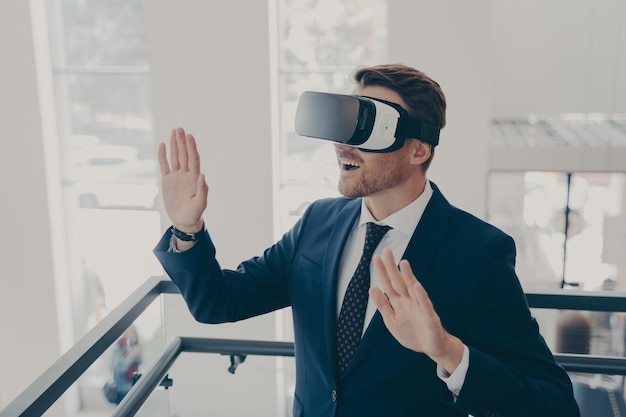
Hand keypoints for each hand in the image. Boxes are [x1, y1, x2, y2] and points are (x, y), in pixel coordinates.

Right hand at [157, 127, 207, 232]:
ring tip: (174, 131)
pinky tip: (162, 145)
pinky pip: (164, 165)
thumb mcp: (200, 204)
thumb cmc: (194, 214)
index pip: (193, 159)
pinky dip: (163, 155)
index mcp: (194, 178)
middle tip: (180, 129)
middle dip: (182, 142)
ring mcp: (176, 176)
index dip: (191, 147)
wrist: (183, 221)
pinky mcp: (167, 181)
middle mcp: (186, 174)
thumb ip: (202, 190)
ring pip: (175, 157)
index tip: (189, 136)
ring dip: (174, 145)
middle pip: (184, 155)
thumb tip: (202, 175)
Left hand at [370, 248, 463, 373]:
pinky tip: (416, 286)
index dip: (382, 272)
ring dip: (408, 276)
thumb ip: (382, 305)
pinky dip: (420, 296)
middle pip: (399, 281)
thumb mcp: (391, 320)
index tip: (376, 258)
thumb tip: (372, 288)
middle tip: (387, 251)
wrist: (432, 348)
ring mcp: (420, 307)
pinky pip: (425, 305)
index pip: (388, 284)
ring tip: (403, 263)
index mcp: (399, 302)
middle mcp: (409, 301)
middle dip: (392, 267)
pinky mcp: (429, 316)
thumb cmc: (412, 333)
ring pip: (413, 289)